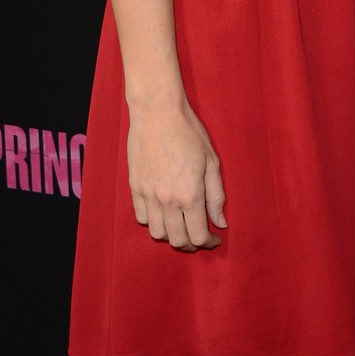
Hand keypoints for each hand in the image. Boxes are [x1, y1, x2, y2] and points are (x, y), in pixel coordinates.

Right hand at [126, 100, 225, 251]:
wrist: (157, 112)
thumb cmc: (189, 132)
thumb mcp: (211, 161)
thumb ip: (216, 196)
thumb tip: (220, 222)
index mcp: (190, 194)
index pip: (198, 236)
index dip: (209, 242)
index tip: (214, 237)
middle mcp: (167, 200)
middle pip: (177, 240)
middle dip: (191, 243)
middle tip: (199, 234)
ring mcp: (148, 195)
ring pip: (157, 233)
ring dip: (171, 234)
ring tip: (181, 224)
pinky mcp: (134, 188)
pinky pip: (142, 217)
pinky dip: (154, 220)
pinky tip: (164, 210)